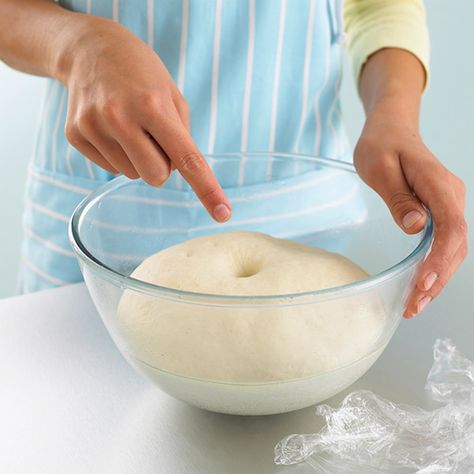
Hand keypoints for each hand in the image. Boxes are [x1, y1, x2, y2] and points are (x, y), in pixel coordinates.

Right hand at [56, 17, 230, 221]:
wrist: (89, 49)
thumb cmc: (141, 73)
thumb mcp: (172, 94)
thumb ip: (182, 135)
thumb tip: (179, 171)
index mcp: (153, 105)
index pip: (187, 158)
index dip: (207, 188)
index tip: (223, 214)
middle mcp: (120, 117)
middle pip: (156, 177)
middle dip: (163, 167)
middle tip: (155, 139)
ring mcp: (94, 126)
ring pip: (132, 175)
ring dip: (138, 159)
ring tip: (130, 127)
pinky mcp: (75, 135)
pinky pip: (110, 168)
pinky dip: (118, 155)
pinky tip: (111, 128)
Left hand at [354, 106, 466, 317]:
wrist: (390, 128)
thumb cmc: (381, 144)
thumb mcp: (379, 167)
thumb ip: (398, 197)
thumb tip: (415, 227)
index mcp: (438, 185)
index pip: (450, 228)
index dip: (439, 260)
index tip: (422, 283)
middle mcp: (450, 196)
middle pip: (454, 245)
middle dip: (436, 280)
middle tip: (412, 306)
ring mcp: (447, 204)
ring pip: (450, 248)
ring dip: (435, 279)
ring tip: (413, 304)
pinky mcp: (438, 210)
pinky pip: (442, 242)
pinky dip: (432, 266)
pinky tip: (419, 284)